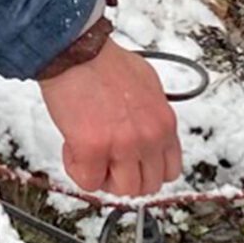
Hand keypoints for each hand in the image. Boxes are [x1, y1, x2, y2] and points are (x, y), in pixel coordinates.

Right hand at [40, 39, 181, 198]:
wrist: (77, 52)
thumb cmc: (105, 62)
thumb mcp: (148, 86)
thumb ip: (152, 116)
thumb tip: (148, 132)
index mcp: (164, 123)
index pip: (171, 170)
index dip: (148, 170)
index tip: (134, 164)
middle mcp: (148, 138)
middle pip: (147, 186)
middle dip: (125, 177)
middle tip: (108, 162)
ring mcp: (122, 146)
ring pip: (121, 190)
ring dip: (103, 177)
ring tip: (90, 155)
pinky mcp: (92, 150)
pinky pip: (88, 182)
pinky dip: (78, 170)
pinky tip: (72, 147)